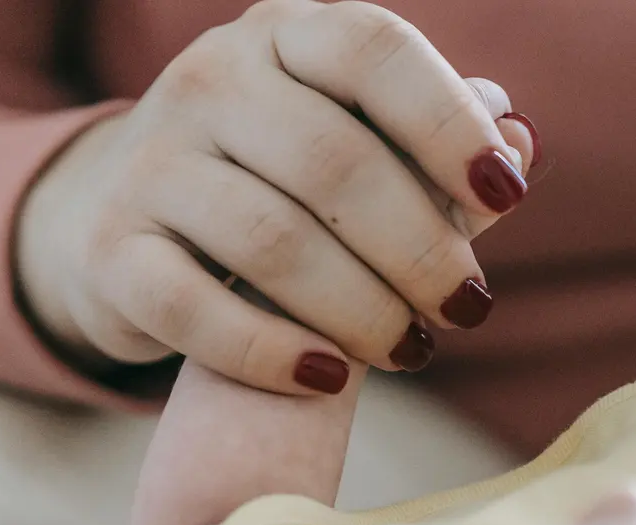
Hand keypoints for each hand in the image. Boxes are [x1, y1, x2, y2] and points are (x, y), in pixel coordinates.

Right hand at [15, 0, 539, 394]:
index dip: (448, 123)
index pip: (374, 52)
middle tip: (469, 309)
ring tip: (414, 350)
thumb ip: (438, 149)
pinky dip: (272, 352)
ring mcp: (149, 162)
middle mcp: (210, 79)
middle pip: (335, 163)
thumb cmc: (282, 182)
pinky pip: (195, 309)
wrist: (126, 220)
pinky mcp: (112, 252)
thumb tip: (523, 146)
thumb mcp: (358, 142)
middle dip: (420, 248)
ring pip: (273, 242)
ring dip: (363, 310)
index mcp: (287, 35)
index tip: (509, 194)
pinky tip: (329, 379)